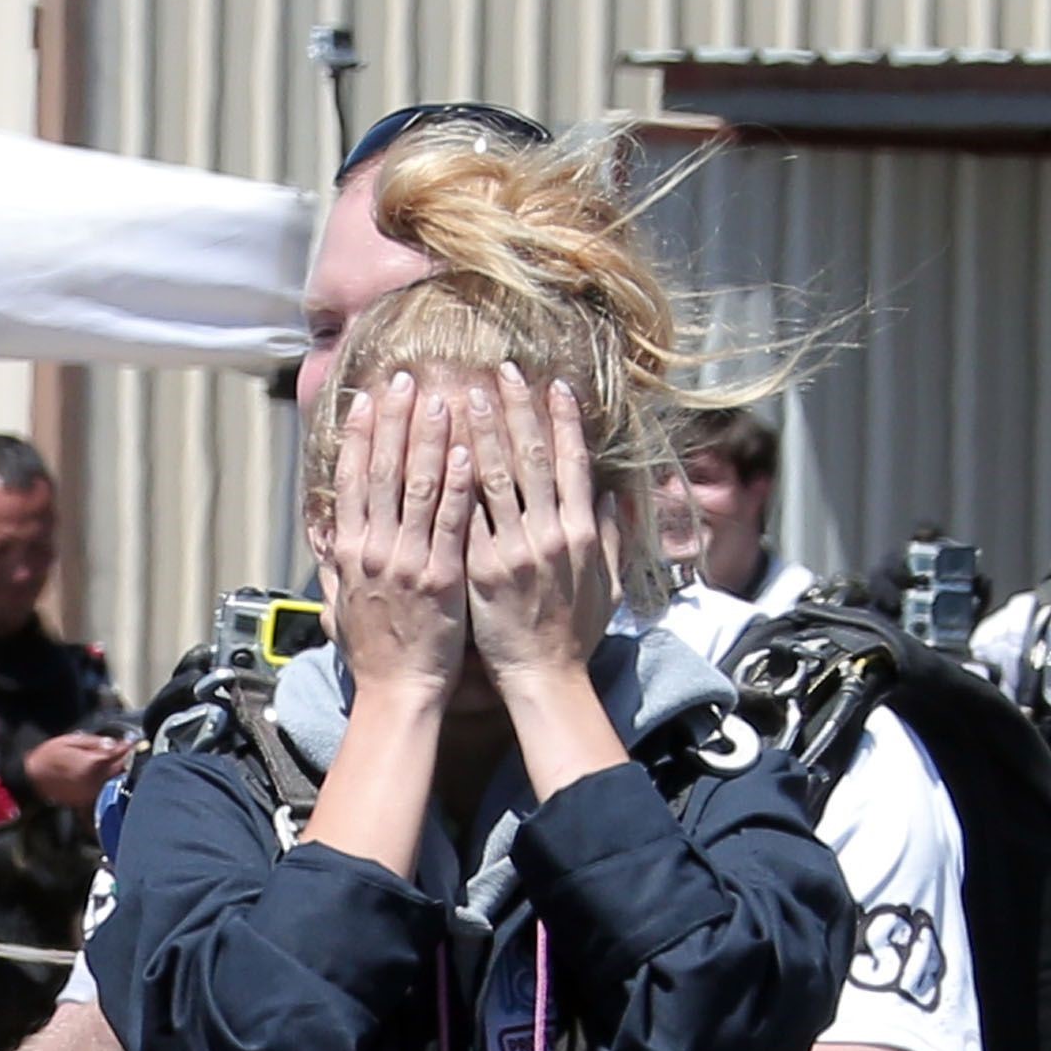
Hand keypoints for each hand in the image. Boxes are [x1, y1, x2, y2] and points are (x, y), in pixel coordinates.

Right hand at [22, 731, 130, 812]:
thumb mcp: (71, 741)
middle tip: (134, 751)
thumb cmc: (49, 756)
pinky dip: (111, 782)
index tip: (135, 742)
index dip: (128, 747)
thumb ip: (94, 743)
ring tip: (126, 762)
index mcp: (93, 764)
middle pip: (121, 770)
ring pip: (115, 781)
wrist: (32, 778)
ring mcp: (93, 792)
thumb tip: (113, 744)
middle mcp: (96, 780)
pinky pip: (105, 790)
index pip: (118, 755)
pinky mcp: (88, 800)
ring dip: (122, 772)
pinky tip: (112, 776)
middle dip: (128, 760)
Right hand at [318, 370, 472, 707]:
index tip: (367, 398)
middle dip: (392, 420)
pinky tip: (466, 448)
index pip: (350, 480)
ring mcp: (406, 562)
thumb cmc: (373, 657)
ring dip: (427, 436)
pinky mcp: (440, 578)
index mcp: (349, 553)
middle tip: (405, 376)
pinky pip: (448, 521)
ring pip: (414, 486)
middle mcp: (373, 550)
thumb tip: (321, 536)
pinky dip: (455, 483)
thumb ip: (331, 567)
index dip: (358, 435)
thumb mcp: (338, 608)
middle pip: (380, 470)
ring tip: (440, 395)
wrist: (398, 696)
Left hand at [462, 368, 619, 696]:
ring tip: (466, 395)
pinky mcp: (481, 570)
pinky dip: (454, 481)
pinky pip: (465, 516)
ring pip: (495, 479)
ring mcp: (514, 551)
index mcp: (581, 535)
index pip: (573, 463)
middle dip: (517, 411)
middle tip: (503, 371)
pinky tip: (441, 451)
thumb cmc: (575, 636)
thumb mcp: (608, 586)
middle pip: (532, 459)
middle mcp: (549, 535)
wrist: (544, 679)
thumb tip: (609, 499)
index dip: (564, 422)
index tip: (554, 386)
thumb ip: (610, 540)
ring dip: (480, 432)